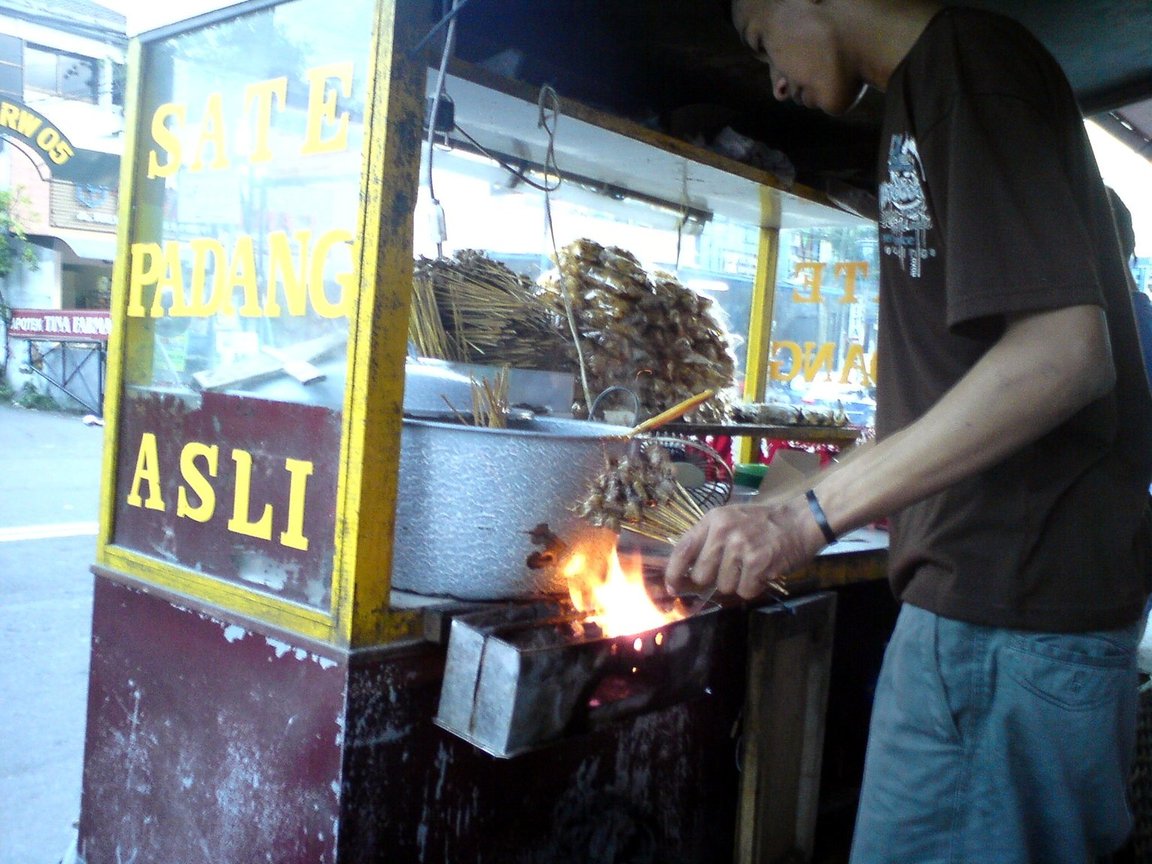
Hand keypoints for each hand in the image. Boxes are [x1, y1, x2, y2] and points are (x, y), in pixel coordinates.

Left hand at [664, 494, 826, 599]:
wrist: (801, 520)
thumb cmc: (763, 523)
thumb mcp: (730, 519)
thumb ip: (709, 540)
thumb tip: (687, 573)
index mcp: (712, 520)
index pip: (682, 549)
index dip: (673, 573)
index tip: (672, 587)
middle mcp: (723, 532)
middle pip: (701, 576)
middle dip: (713, 580)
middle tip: (730, 572)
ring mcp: (741, 547)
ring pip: (724, 586)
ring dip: (737, 583)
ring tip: (751, 567)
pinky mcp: (758, 563)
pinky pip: (745, 591)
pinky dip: (753, 587)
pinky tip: (762, 572)